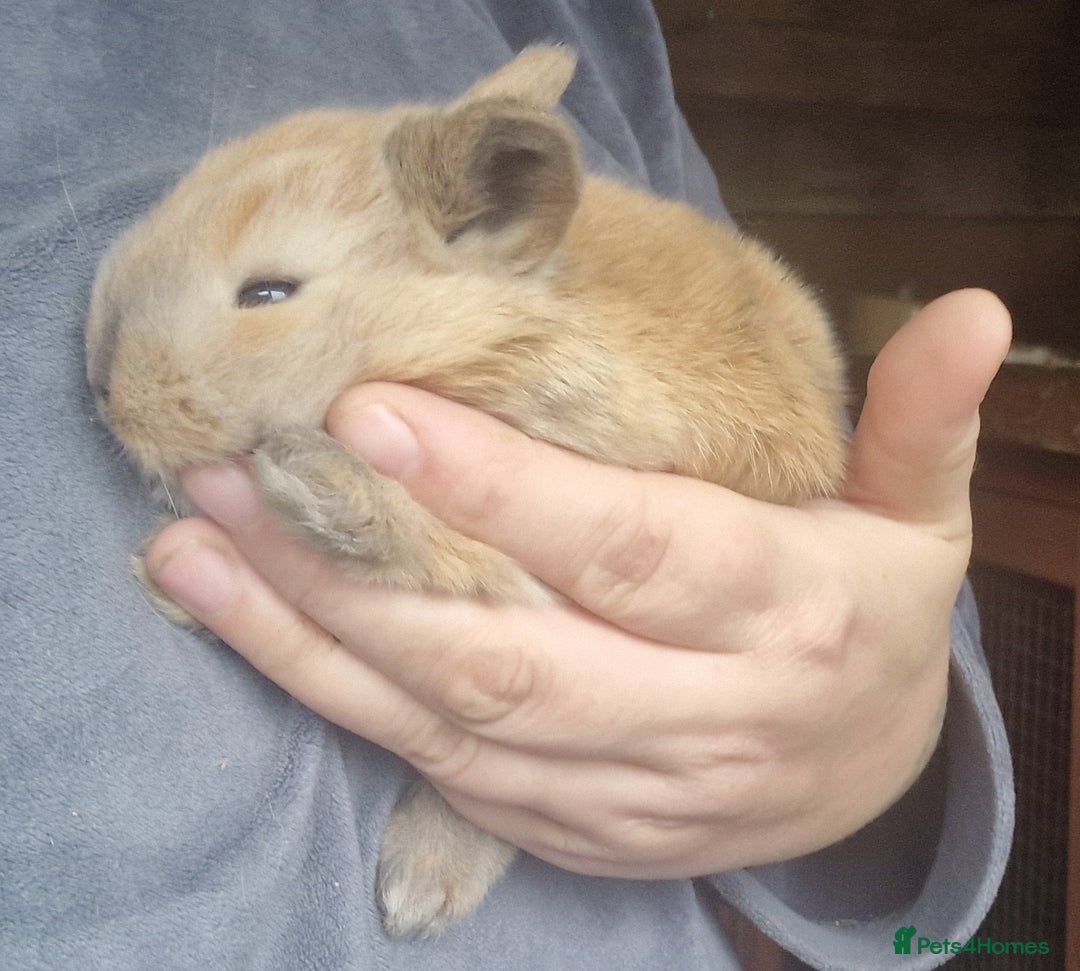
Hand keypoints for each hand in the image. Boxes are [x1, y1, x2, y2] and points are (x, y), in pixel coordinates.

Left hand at [146, 288, 1010, 878]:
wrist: (868, 779)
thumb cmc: (870, 616)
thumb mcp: (917, 518)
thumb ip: (921, 421)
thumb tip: (974, 309)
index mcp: (790, 619)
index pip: (630, 550)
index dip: (503, 487)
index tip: (372, 412)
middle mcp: (699, 716)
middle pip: (503, 648)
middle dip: (353, 566)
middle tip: (232, 474)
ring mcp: (624, 789)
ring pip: (446, 719)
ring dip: (309, 635)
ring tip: (194, 548)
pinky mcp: (569, 828)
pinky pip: (436, 770)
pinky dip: (338, 702)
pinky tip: (255, 629)